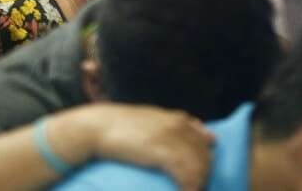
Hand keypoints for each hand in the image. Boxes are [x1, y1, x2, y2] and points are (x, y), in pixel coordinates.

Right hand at [81, 104, 214, 190]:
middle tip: (194, 188)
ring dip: (198, 184)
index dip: (204, 157)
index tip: (200, 173)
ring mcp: (172, 138)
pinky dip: (189, 187)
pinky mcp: (164, 152)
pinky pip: (187, 175)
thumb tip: (181, 139)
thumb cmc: (117, 126)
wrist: (97, 126)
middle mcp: (178, 126)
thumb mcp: (146, 121)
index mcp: (176, 118)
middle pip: (204, 154)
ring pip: (199, 166)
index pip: (203, 138)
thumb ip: (165, 126)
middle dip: (203, 175)